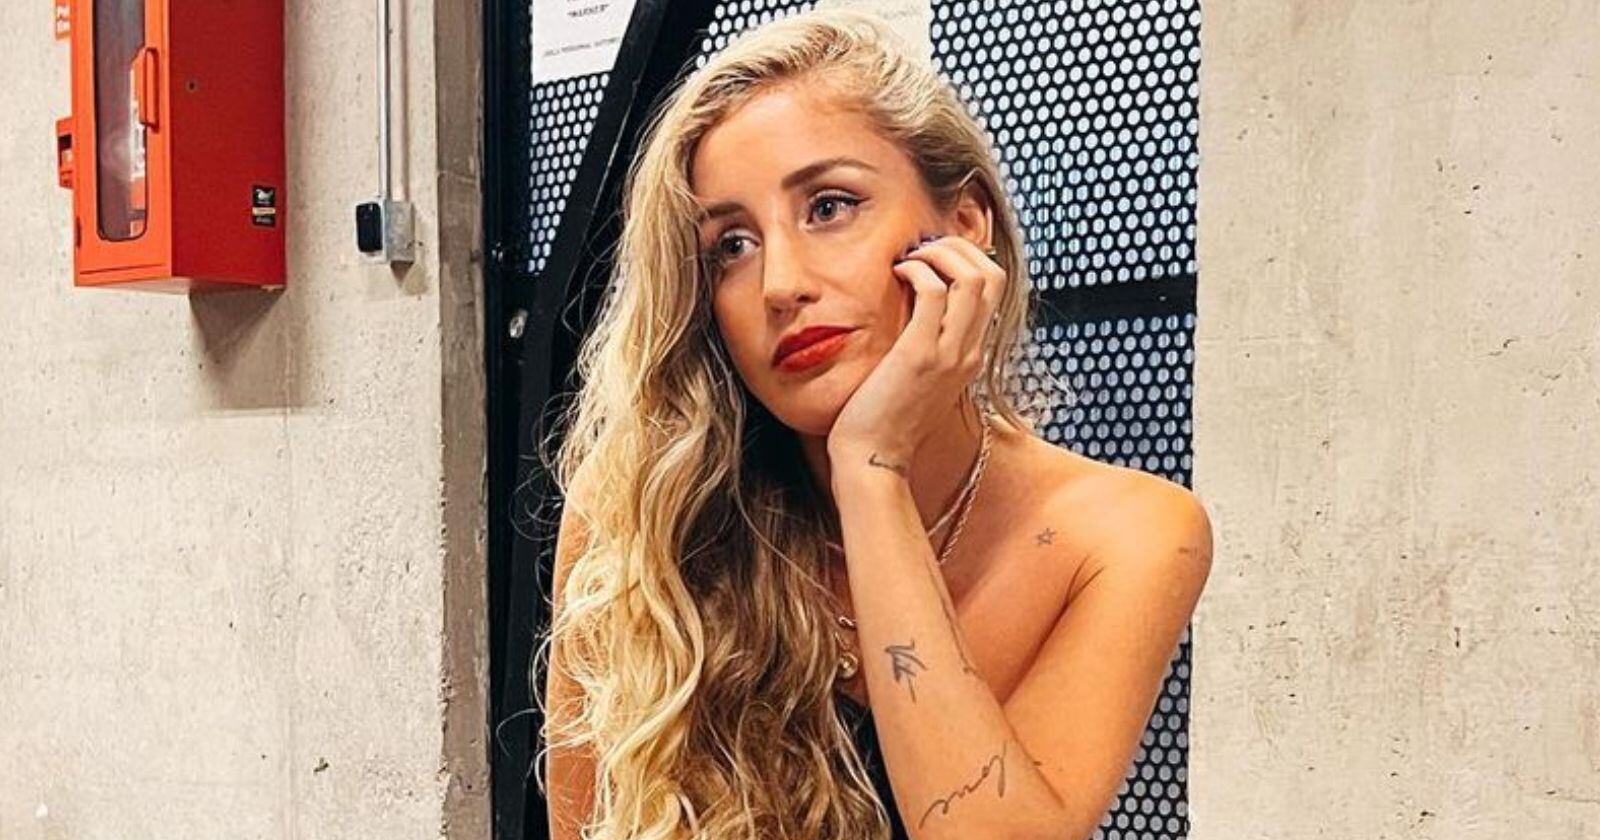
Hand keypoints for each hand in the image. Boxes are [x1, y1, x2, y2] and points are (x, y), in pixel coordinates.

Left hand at [827, 233, 1005, 469]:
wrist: (873, 459)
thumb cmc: (885, 420)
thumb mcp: (918, 380)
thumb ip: (926, 348)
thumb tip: (911, 310)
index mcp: (971, 356)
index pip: (994, 291)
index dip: (968, 259)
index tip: (932, 256)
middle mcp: (969, 352)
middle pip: (994, 276)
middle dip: (960, 247)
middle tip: (924, 248)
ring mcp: (949, 354)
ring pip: (973, 278)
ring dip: (940, 253)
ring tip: (911, 258)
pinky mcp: (920, 355)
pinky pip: (933, 293)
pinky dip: (917, 271)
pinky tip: (897, 274)